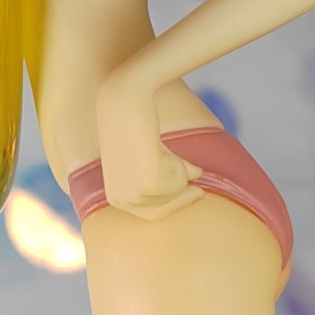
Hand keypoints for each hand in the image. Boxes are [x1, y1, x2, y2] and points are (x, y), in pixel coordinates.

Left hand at [95, 71, 203, 220]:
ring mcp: (132, 194)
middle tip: (195, 174)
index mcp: (115, 199)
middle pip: (168, 206)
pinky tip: (159, 145)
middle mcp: (120, 201)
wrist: (124, 100)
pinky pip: (180, 181)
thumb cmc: (135, 123)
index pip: (155, 215)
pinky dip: (179, 164)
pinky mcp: (147, 182)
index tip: (199, 192)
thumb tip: (196, 178)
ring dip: (178, 169)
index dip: (178, 203)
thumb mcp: (150, 154)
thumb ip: (167, 172)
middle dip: (182, 189)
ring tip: (162, 147)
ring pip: (175, 192)